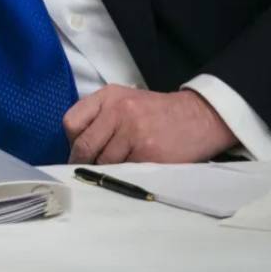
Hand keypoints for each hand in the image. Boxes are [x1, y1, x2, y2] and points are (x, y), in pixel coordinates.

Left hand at [63, 85, 236, 163]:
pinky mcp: (148, 153)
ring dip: (105, 170)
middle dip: (83, 162)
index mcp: (108, 96)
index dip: (72, 142)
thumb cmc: (157, 112)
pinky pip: (124, 171)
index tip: (78, 152)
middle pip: (84, 145)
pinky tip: (132, 171)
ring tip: (116, 169)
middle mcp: (118, 111)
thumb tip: (76, 147)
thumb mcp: (125, 100)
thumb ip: (100, 116)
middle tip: (88, 170)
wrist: (199, 117)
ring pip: (103, 162)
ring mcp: (133, 132)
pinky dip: (124, 175)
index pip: (71, 122)